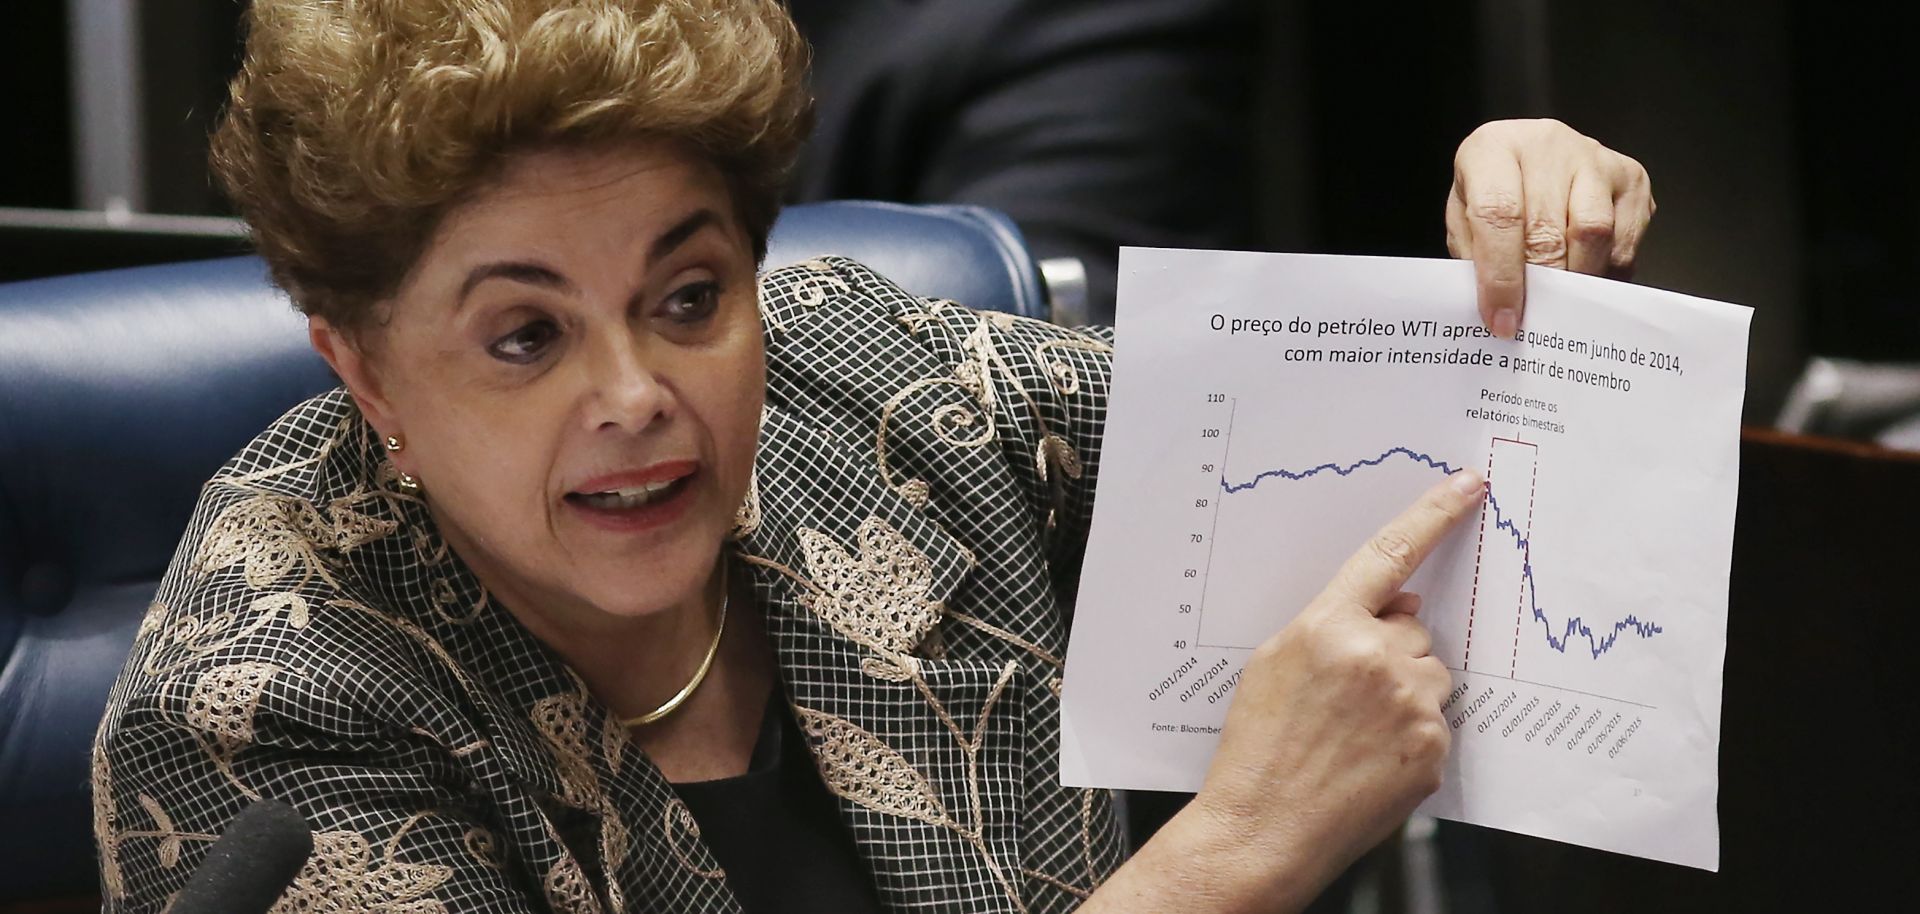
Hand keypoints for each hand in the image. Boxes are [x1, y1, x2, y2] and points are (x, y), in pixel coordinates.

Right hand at [1188, 470, 1484, 905]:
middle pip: (1414, 630)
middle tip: (1347, 698)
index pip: (1391, 554)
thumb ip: (1335, 624)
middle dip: (1391, 652)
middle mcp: (1376, 657)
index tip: (1467, 484)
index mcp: (1329, 626)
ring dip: (1406, 694)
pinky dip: (1411, 736)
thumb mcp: (1274, 664)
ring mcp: (1410, 703)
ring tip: (1355, 734)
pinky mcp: (1432, 747)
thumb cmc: (1258, 748)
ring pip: (1430, 676)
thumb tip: (1403, 606)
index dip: (1434, 513)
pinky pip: (1435, 722)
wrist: (1263, 828)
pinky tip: (1370, 758)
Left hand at [1445, 118, 1654, 337]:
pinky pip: (1623, 242)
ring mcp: (1595, 158)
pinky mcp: (1631, 178)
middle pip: (1549, 230)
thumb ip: (1475, 257)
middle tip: (1531, 320)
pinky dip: (1605, 272)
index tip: (1502, 319)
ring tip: (1558, 303)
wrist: (1530, 153)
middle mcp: (1547, 145)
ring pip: (1594, 234)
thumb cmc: (1493, 189)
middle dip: (1540, 287)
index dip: (1500, 276)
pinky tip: (1584, 277)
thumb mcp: (1464, 217)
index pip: (1498, 215)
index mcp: (1494, 149)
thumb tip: (1499, 310)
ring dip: (1576, 280)